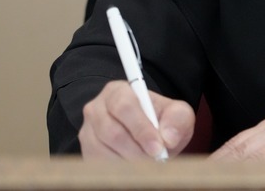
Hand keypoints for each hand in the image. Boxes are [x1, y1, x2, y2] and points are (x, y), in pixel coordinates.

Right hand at [79, 80, 195, 158]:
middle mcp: (97, 109)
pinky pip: (98, 166)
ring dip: (129, 163)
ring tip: (148, 164)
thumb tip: (168, 138)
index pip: (125, 106)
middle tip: (156, 161)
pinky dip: (119, 171)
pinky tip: (134, 168)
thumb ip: (178, 118)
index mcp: (118, 91)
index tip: (158, 147)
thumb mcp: (177, 114)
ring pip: (104, 152)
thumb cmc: (161, 122)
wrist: (149, 137)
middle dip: (138, 151)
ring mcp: (88, 132)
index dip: (141, 129)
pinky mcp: (86, 152)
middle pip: (112, 132)